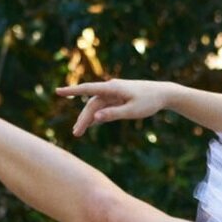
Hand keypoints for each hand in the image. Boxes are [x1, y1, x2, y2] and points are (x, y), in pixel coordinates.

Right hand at [55, 78, 175, 136]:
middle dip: (82, 118)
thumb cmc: (149, 102)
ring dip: (88, 119)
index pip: (87, 89)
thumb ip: (113, 114)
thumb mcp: (132, 111)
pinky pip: (104, 107)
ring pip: (96, 106)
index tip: (57, 91)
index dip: (72, 91)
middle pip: (91, 104)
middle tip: (76, 134)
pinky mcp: (118, 98)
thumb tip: (95, 118)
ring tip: (79, 132)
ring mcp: (114, 94)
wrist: (163, 94)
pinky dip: (97, 115)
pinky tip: (91, 124)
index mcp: (112, 88)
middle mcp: (111, 89)